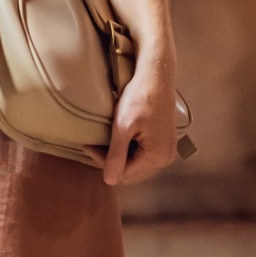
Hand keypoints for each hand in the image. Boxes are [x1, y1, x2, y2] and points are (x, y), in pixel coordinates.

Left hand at [87, 65, 178, 185]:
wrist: (156, 75)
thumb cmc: (139, 97)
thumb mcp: (123, 125)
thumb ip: (116, 154)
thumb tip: (109, 181)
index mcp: (157, 157)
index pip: (124, 173)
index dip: (103, 163)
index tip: (88, 145)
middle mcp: (166, 158)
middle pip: (132, 173)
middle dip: (112, 162)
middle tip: (94, 144)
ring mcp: (167, 150)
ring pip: (137, 165)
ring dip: (120, 157)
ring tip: (105, 142)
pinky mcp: (165, 142)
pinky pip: (144, 156)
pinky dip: (130, 152)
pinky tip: (120, 139)